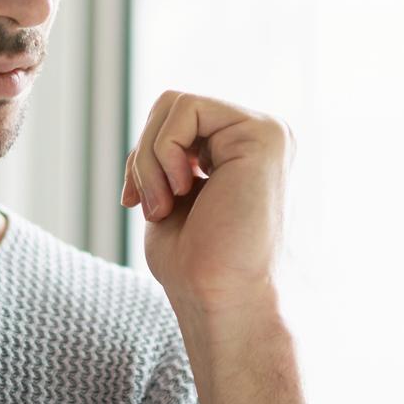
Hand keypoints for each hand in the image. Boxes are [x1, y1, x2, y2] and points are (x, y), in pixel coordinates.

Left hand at [121, 90, 292, 319]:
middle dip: (144, 154)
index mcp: (239, 150)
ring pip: (175, 103)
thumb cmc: (195, 265)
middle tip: (151, 205)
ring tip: (166, 204)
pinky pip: (188, 108)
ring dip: (151, 158)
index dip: (143, 157)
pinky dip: (164, 151)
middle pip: (172, 104)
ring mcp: (267, 132)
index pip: (174, 121)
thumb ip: (169, 157)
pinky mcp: (264, 135)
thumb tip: (152, 130)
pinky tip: (181, 192)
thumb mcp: (170, 195)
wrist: (220, 300)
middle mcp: (259, 136)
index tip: (136, 202)